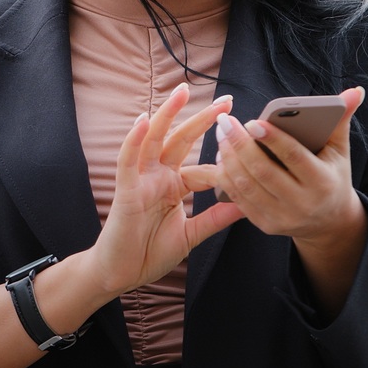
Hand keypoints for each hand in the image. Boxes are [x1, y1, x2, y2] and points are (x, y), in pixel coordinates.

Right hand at [84, 83, 243, 295]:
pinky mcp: (125, 191)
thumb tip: (246, 204)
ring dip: (167, 114)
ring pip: (154, 140)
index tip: (246, 138)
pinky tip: (143, 120)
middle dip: (202, 119)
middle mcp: (157, 176)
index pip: (201, 162)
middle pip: (180, 140)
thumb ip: (215, 218)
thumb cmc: (149, 254)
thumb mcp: (192, 234)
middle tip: (227, 100)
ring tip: (182, 92)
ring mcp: (141, 180)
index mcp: (173, 186)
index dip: (222, 152)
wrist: (121, 275)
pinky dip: (134, 140)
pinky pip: (128, 161)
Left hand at [188, 86, 367, 315]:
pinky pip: (240, 199)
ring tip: (221, 135)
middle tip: (225, 122)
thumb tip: (354, 91)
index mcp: (322, 182)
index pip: (294, 158)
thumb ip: (341, 119)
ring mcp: (282, 217)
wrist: (329, 222)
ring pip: (247, 186)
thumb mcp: (339, 150)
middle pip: (264, 172)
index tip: (253, 121)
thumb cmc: (332, 176)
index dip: (273, 139)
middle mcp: (302, 203)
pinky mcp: (266, 225)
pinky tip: (221, 157)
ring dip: (229, 159)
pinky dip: (227, 177)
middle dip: (241, 145)